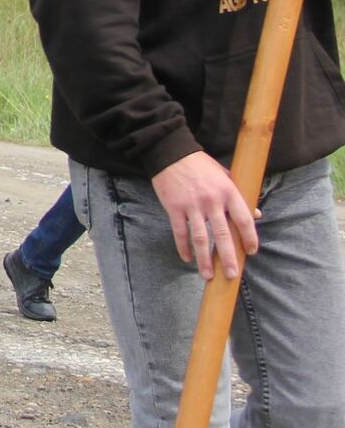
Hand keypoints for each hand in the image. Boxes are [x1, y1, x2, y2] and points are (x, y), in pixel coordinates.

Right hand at [152, 151, 258, 278]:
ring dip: (204, 259)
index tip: (251, 252)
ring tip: (208, 276)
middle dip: (228, 258)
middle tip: (232, 275)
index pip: (244, 220)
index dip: (250, 238)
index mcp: (228, 192)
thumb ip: (240, 195)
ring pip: (200, 238)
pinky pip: (179, 232)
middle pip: (222, 235)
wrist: (171, 152)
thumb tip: (257, 214)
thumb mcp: (225, 175)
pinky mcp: (174, 207)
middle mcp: (212, 201)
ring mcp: (192, 205)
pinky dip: (183, 247)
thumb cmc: (200, 164)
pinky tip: (187, 258)